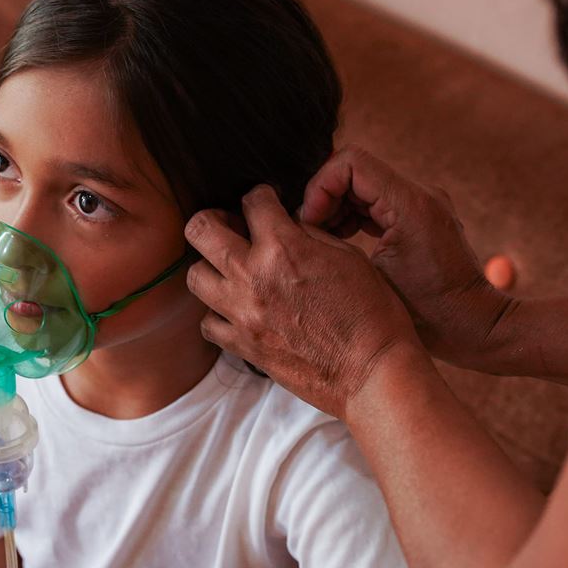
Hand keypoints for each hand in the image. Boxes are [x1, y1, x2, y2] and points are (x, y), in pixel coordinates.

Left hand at [185, 185, 423, 418]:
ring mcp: (242, 314)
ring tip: (232, 271)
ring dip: (211, 267)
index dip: (260, 197)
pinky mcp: (243, 346)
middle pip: (200, 230)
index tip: (265, 204)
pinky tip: (237, 310)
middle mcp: (253, 276)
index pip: (251, 201)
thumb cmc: (371, 312)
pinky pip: (208, 323)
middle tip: (230, 227)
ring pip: (195, 276)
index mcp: (284, 248)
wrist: (372, 371)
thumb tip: (286, 224)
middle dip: (213, 220)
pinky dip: (217, 313)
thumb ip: (308, 235)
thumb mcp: (349, 256)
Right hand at [300, 146, 512, 370]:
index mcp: (410, 204)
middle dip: (324, 198)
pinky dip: (352, 216)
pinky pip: (376, 201)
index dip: (320, 186)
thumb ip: (337, 245)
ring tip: (322, 241)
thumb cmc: (429, 314)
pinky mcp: (420, 217)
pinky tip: (339, 244)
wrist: (475, 327)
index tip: (310, 221)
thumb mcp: (372, 279)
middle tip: (310, 232)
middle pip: (353, 170)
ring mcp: (422, 203)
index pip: (350, 162)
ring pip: (362, 185)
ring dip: (335, 207)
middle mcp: (420, 194)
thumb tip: (302, 228)